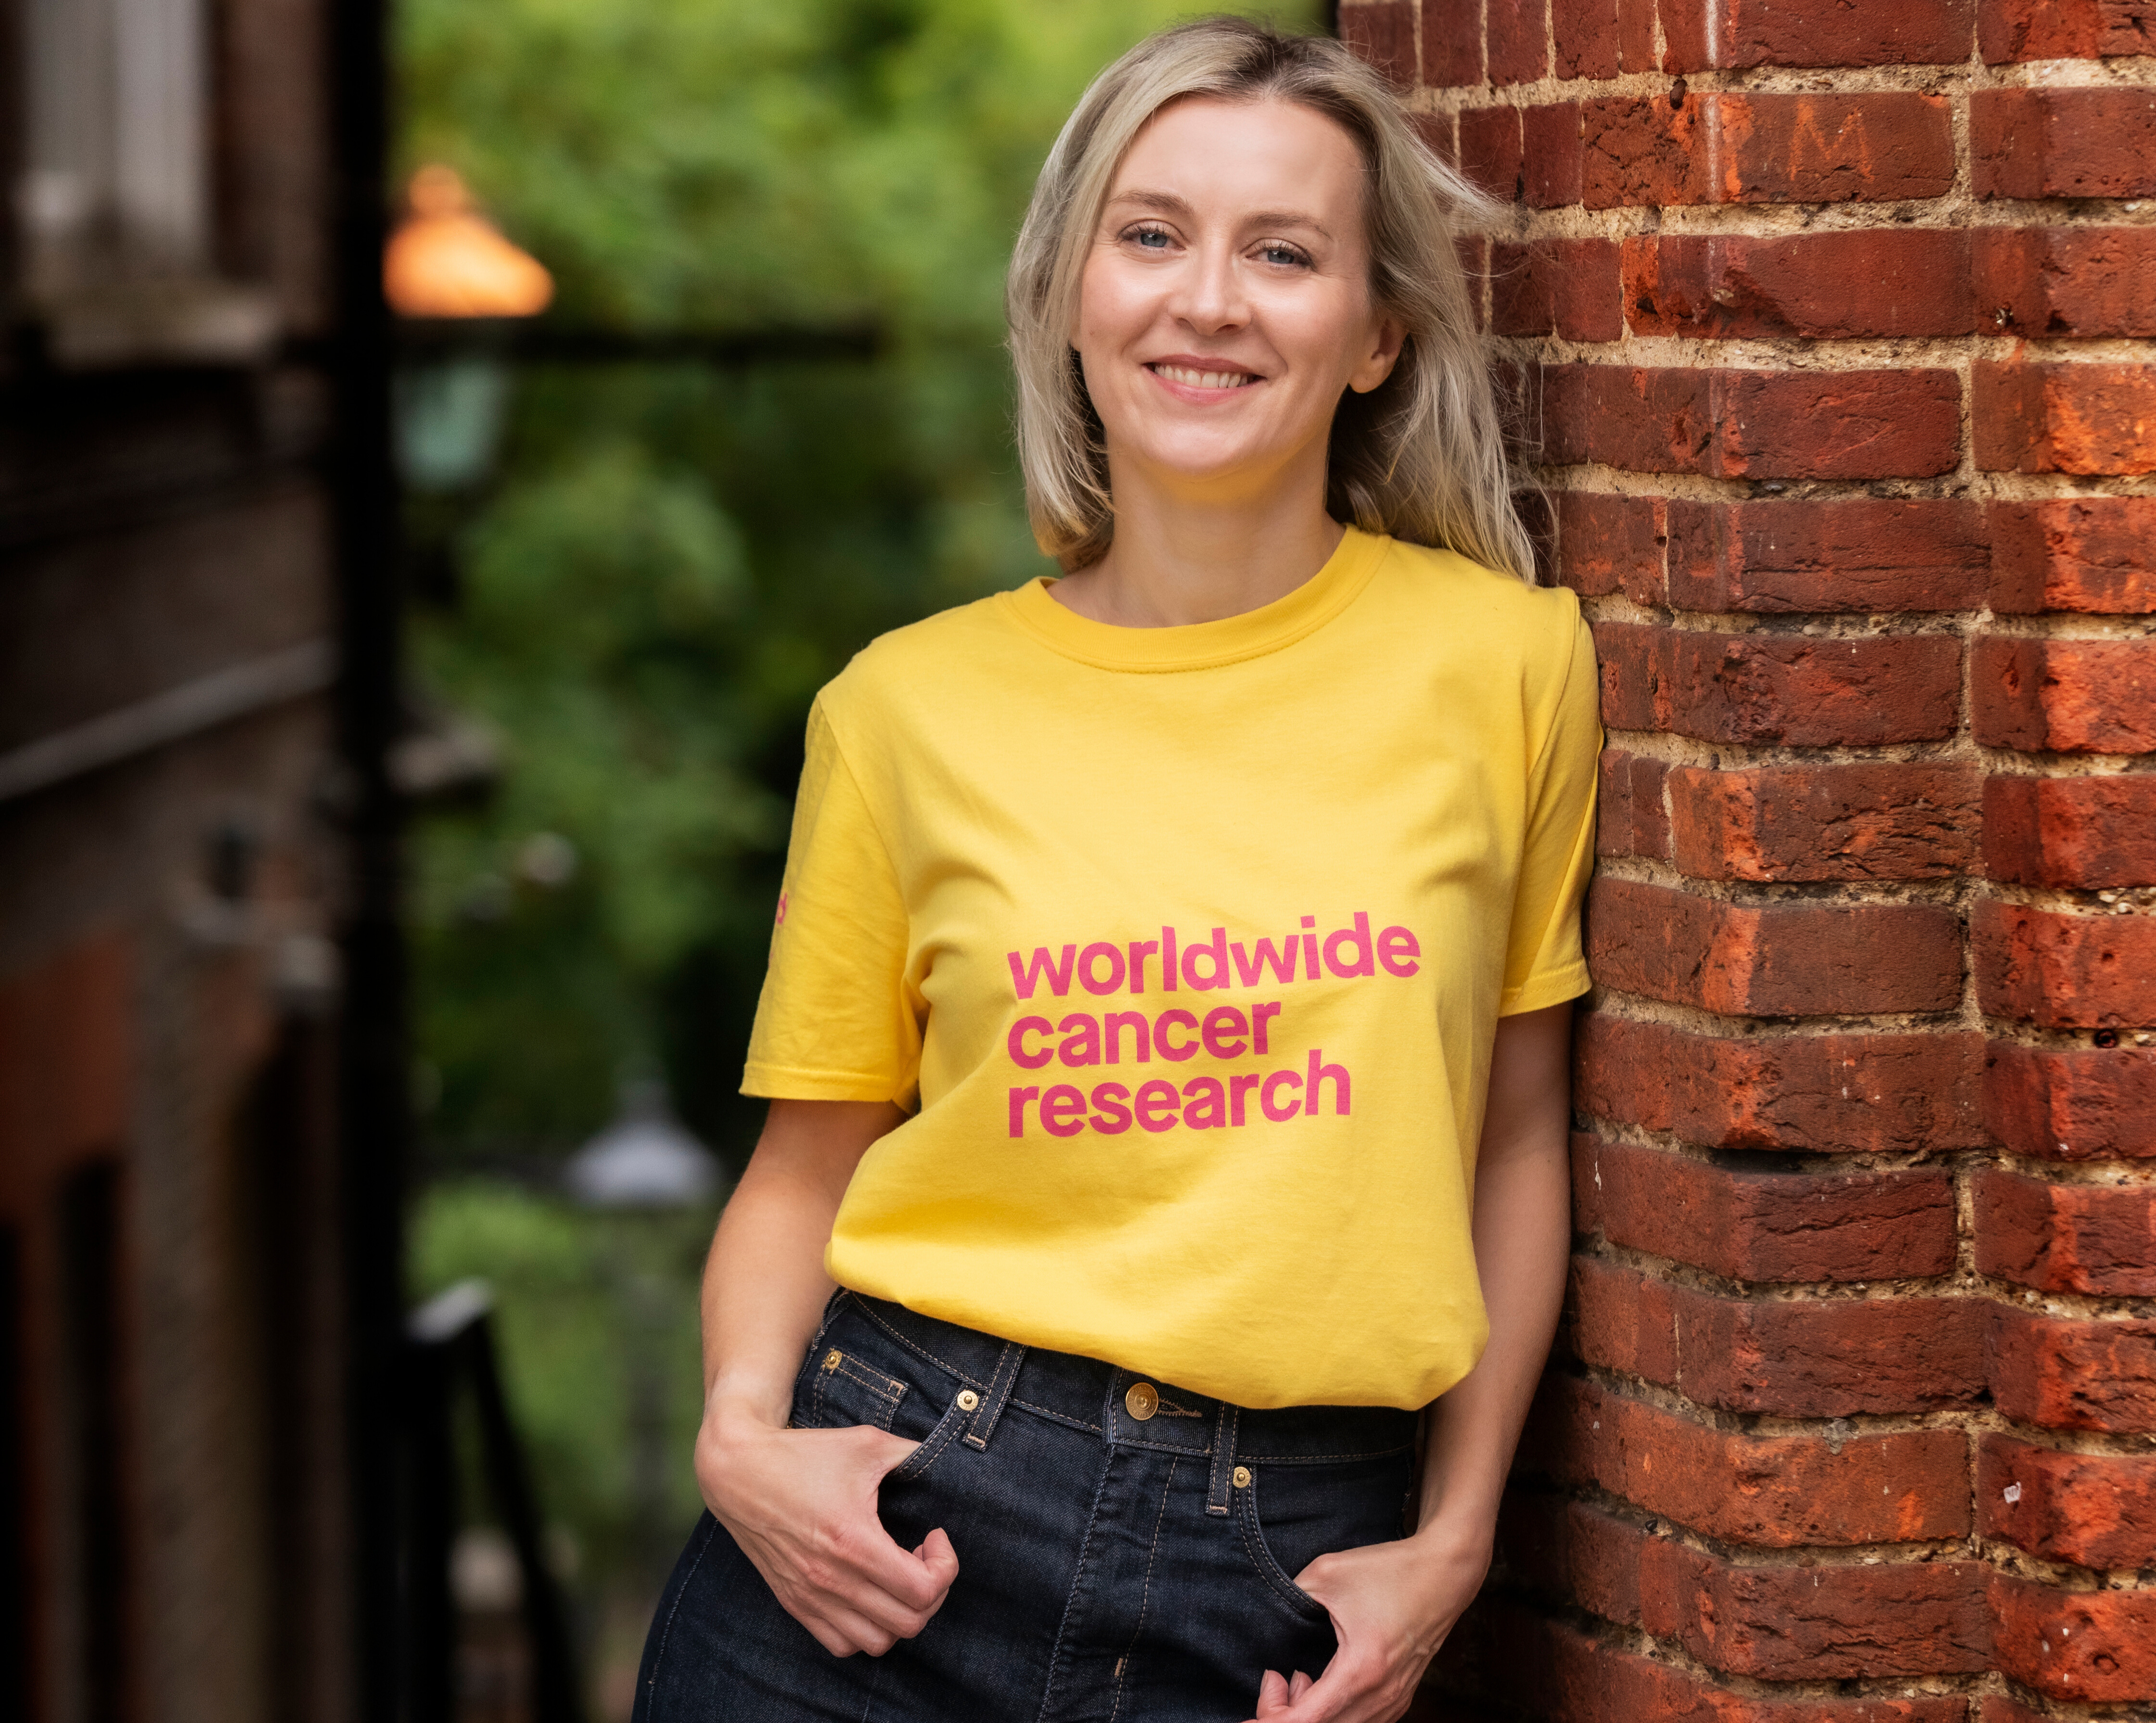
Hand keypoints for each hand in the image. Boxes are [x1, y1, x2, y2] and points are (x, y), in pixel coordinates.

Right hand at [695, 1409, 958, 1656]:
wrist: (738, 1471)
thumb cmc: (804, 1454)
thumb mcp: (867, 1442)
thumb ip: (913, 1453)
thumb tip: (950, 1459)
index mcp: (853, 1541)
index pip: (923, 1590)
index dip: (945, 1566)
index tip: (934, 1534)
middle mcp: (831, 1579)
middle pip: (908, 1623)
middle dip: (931, 1592)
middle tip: (921, 1557)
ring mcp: (810, 1596)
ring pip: (877, 1642)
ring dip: (900, 1615)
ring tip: (897, 1576)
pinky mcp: (794, 1603)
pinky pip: (841, 1644)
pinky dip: (865, 1629)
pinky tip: (868, 1592)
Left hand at [1246, 1522, 1490, 1721]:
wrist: (1444, 1572)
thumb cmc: (1390, 1571)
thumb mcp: (1328, 1572)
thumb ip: (1292, 1595)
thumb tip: (1268, 1613)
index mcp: (1360, 1670)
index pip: (1306, 1721)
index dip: (1271, 1718)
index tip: (1255, 1704)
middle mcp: (1381, 1696)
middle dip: (1287, 1714)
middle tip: (1275, 1680)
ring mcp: (1395, 1701)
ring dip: (1312, 1714)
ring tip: (1301, 1677)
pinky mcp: (1400, 1697)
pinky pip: (1361, 1721)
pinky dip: (1335, 1713)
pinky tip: (1324, 1683)